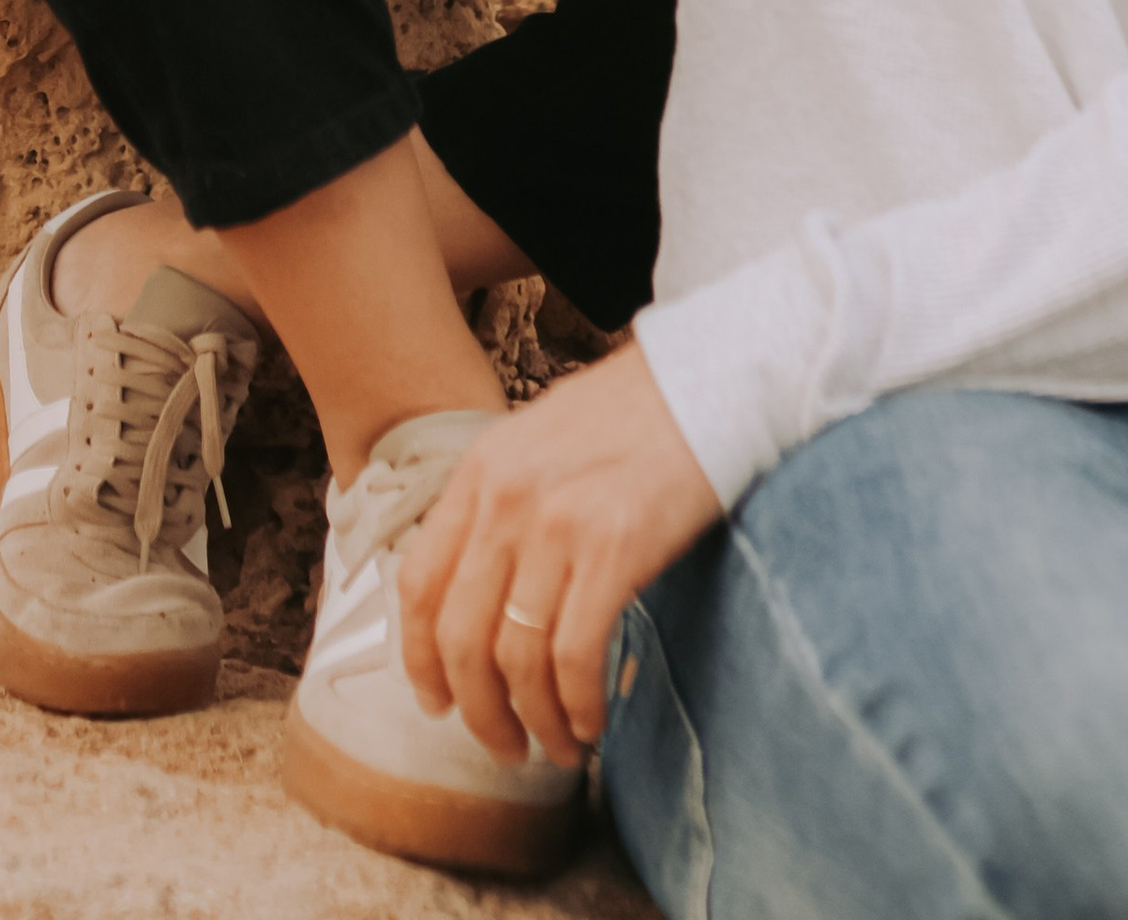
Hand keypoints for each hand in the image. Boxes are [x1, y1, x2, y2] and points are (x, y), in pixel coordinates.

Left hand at [397, 345, 720, 770]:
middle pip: (461, 636)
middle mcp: (506, 498)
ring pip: (516, 658)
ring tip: (555, 747)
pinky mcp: (615, 548)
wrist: (709, 380)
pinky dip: (577, 704)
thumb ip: (501, 503)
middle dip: (477, 710)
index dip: (419, 658)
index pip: (417, 583)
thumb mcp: (541, 440)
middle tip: (502, 747)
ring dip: (533, 721)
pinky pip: (574, 655)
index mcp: (480, 471)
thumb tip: (480, 592)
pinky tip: (592, 722)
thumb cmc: (632, 415)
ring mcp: (558, 523)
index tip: (436, 702)